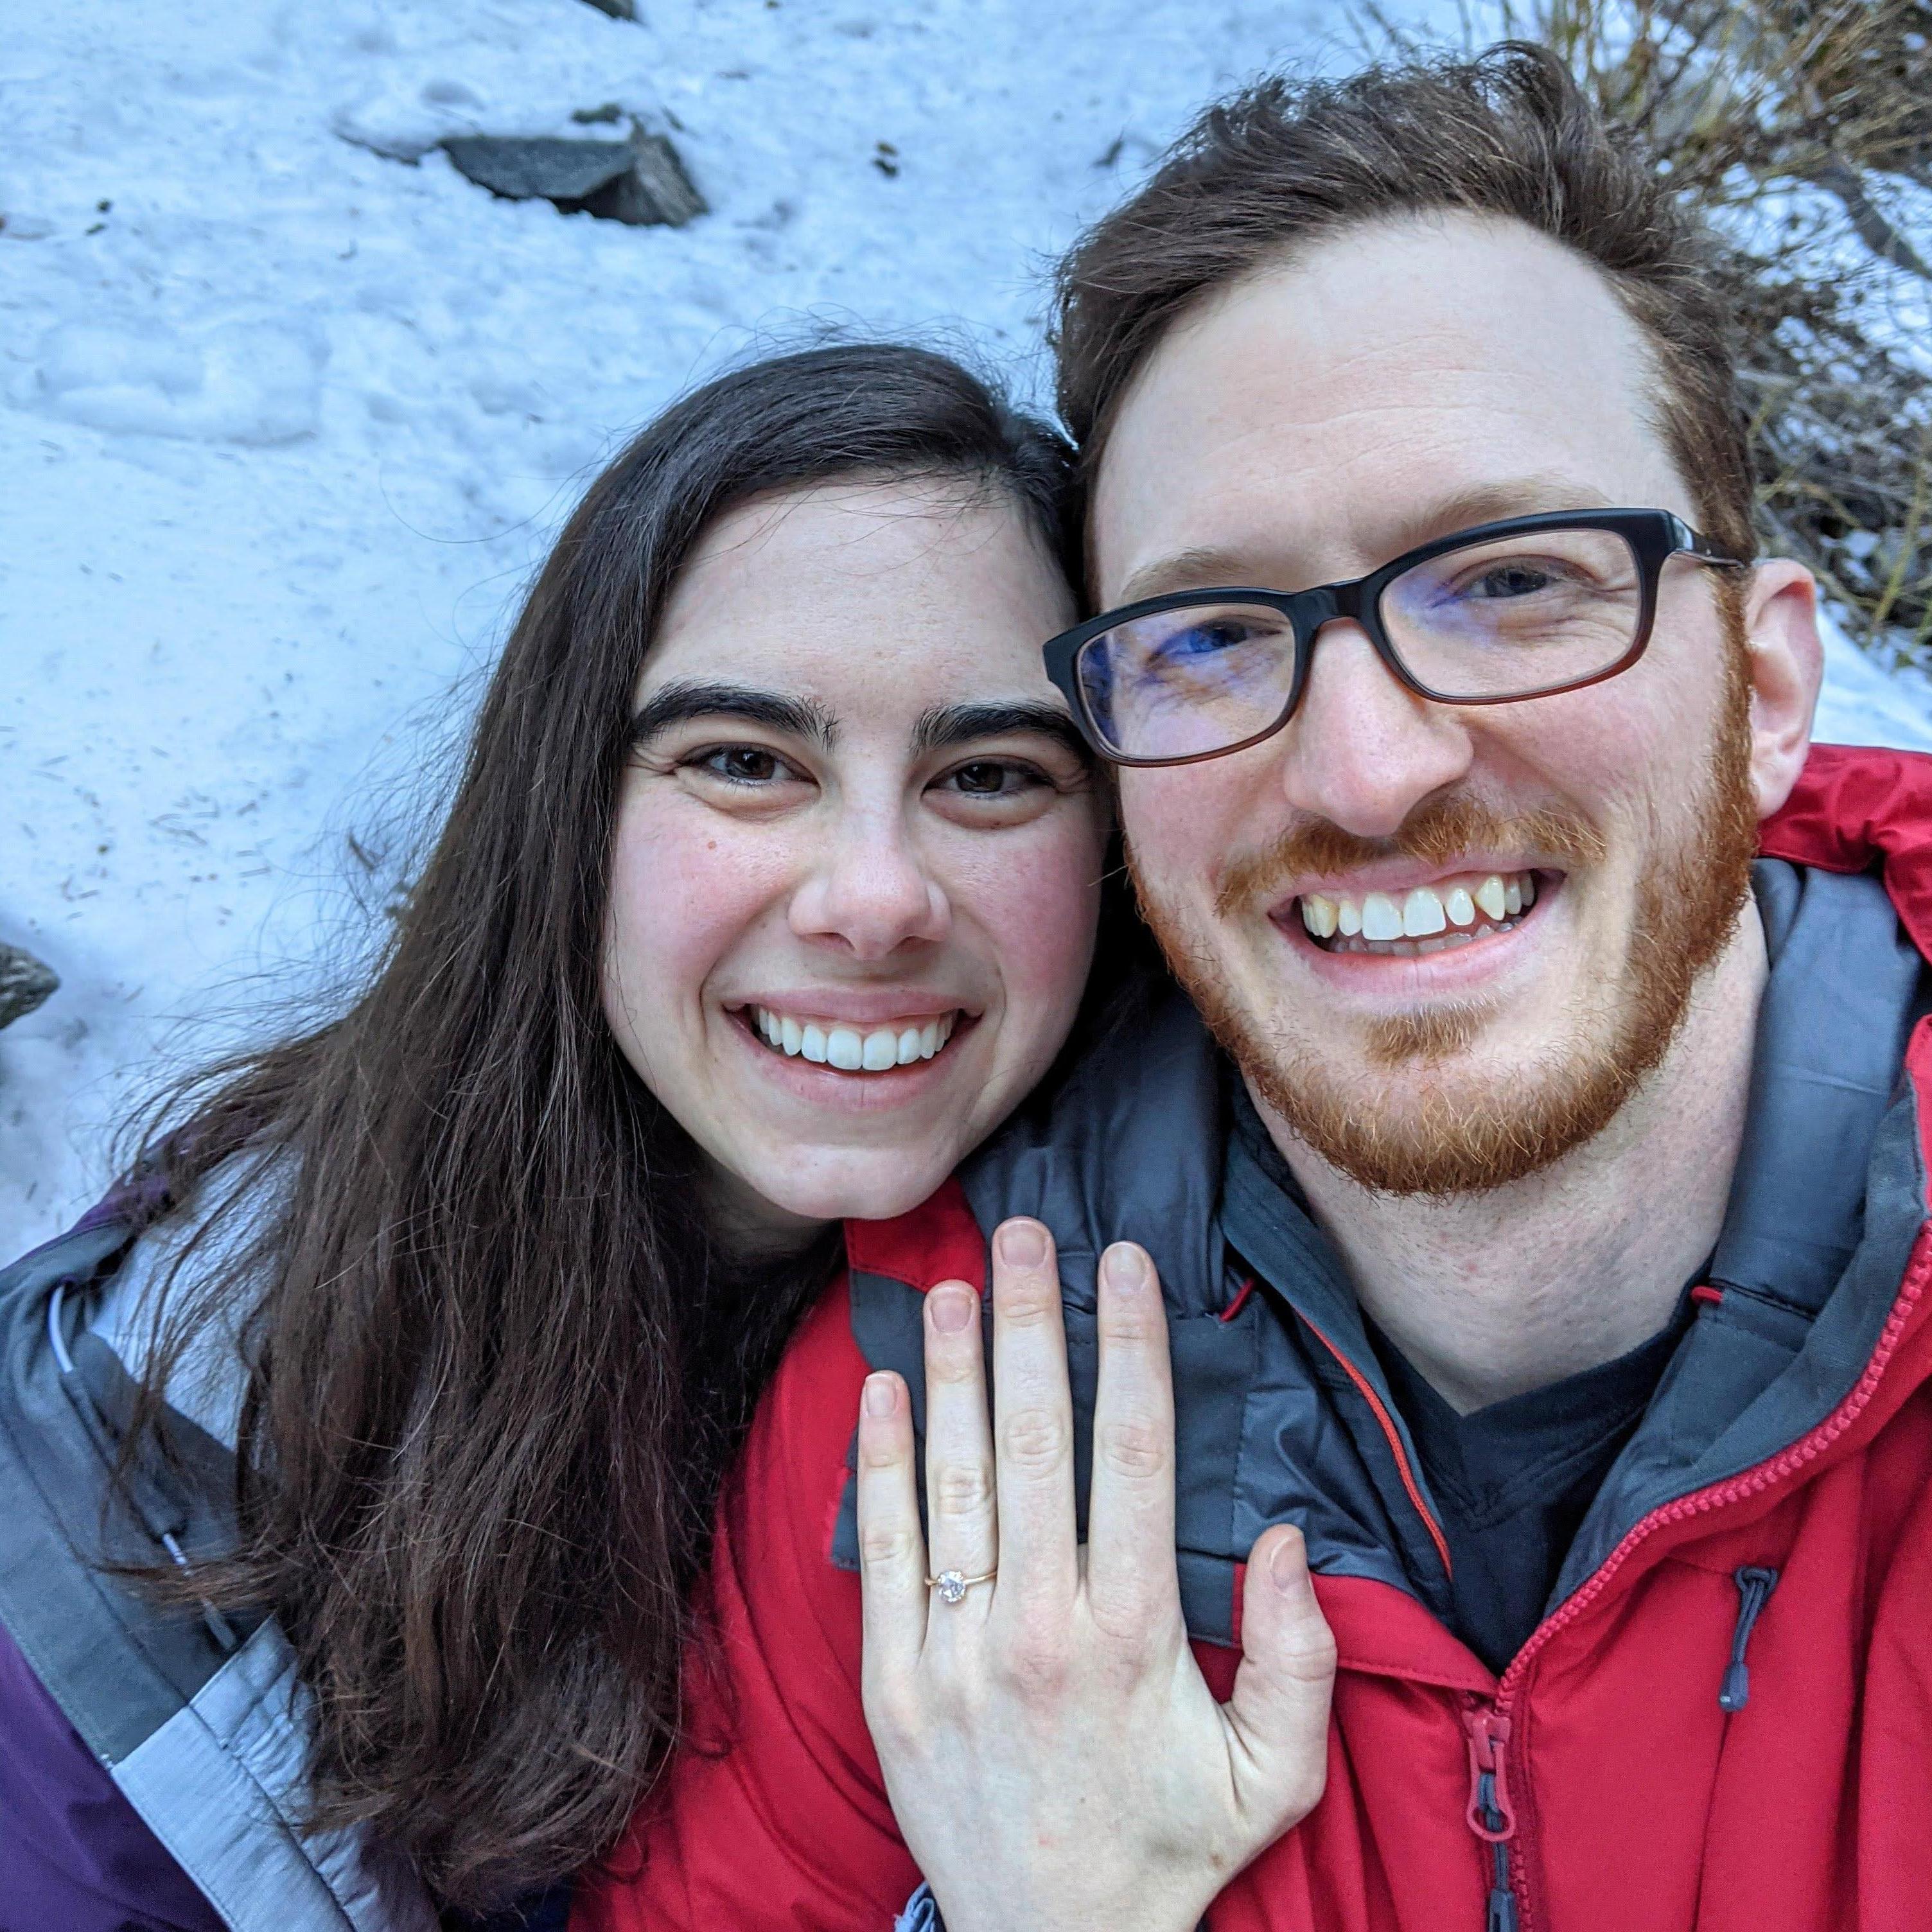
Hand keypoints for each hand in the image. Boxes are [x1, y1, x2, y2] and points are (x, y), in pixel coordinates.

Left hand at [855, 1217, 1336, 1931]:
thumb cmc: (1168, 1848)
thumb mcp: (1275, 1776)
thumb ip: (1301, 1659)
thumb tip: (1286, 1538)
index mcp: (1135, 1635)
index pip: (1132, 1456)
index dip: (1130, 1348)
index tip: (1125, 1266)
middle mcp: (1041, 1626)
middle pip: (1036, 1441)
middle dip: (1030, 1324)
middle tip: (1023, 1235)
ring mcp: (957, 1650)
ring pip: (956, 1479)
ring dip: (952, 1372)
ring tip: (949, 1284)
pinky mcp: (894, 1680)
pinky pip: (886, 1550)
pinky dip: (880, 1464)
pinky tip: (882, 1389)